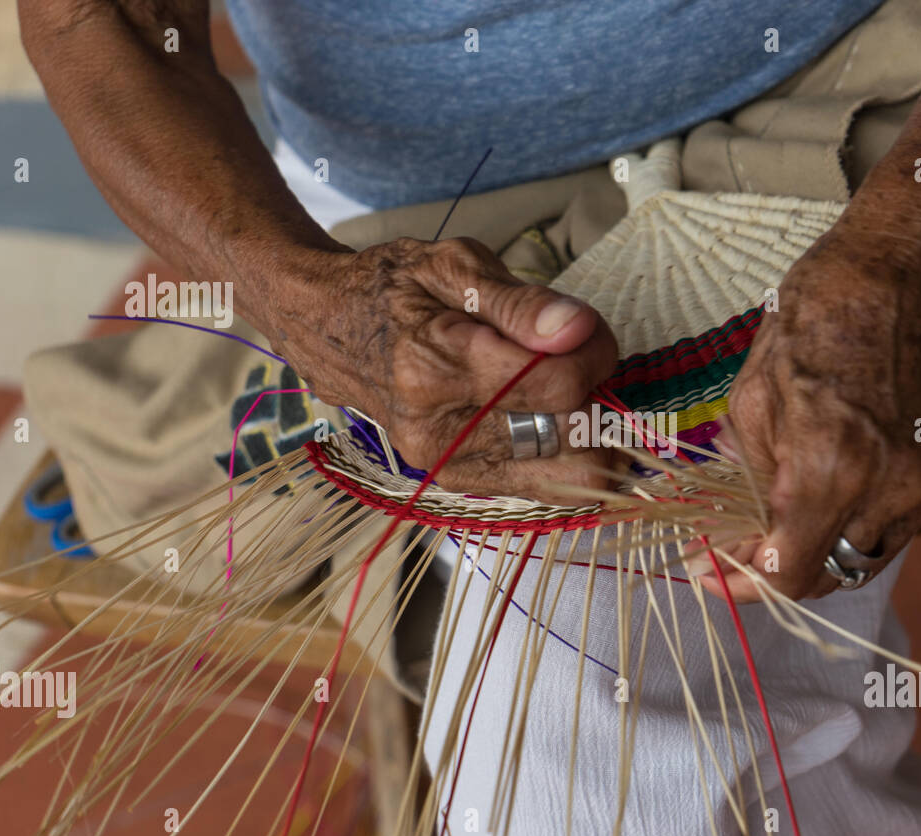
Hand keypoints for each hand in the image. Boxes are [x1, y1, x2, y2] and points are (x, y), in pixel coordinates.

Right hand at [269, 236, 619, 501]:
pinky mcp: (457, 479)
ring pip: (563, 470)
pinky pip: (541, 483)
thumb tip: (577, 329)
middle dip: (592, 392)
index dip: (593, 354)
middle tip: (575, 354)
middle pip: (566, 435)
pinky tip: (546, 412)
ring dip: (580, 426)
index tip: (586, 327)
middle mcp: (438, 429)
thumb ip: (522, 302)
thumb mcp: (454, 267)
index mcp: (435, 368)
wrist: (328, 327)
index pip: (555, 385)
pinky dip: (562, 450)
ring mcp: (447, 462)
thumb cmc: (394, 288)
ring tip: (556, 382)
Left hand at [694, 187, 920, 601]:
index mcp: (830, 468)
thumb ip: (746, 485)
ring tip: (776, 522)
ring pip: (862, 562)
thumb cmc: (816, 321)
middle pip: (828, 579)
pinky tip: (823, 499)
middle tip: (735, 551)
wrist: (903, 276)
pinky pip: (891, 534)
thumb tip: (734, 546)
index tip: (712, 575)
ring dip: (817, 555)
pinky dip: (853, 531)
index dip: (746, 585)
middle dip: (777, 572)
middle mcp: (886, 490)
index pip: (791, 573)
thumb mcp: (752, 400)